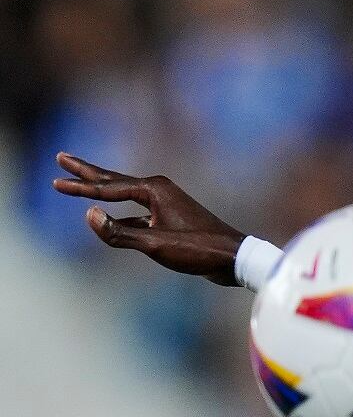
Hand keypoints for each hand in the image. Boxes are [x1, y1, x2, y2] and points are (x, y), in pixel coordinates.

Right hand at [51, 152, 245, 285]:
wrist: (234, 258)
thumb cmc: (198, 250)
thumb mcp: (155, 244)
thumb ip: (120, 233)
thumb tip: (88, 215)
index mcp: (154, 191)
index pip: (108, 189)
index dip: (79, 188)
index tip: (55, 183)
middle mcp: (159, 190)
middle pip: (114, 180)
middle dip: (87, 172)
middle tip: (61, 158)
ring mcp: (166, 203)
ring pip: (125, 195)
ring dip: (102, 190)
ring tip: (81, 182)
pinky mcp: (170, 218)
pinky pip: (136, 213)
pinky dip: (119, 214)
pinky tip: (108, 219)